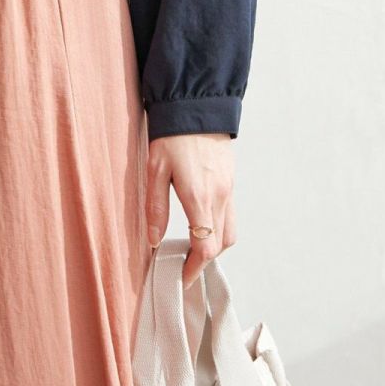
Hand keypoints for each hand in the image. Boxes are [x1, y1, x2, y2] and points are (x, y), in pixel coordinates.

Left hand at [145, 131, 236, 289]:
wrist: (196, 107)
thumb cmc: (172, 136)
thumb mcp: (155, 169)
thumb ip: (155, 207)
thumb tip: (153, 240)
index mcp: (199, 197)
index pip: (205, 247)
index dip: (194, 268)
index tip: (183, 277)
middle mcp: (219, 197)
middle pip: (220, 245)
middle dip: (203, 262)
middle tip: (185, 269)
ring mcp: (228, 190)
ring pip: (230, 232)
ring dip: (215, 247)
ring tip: (194, 250)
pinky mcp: (231, 182)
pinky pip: (231, 215)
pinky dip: (221, 229)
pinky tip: (203, 226)